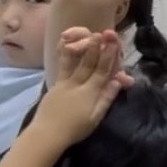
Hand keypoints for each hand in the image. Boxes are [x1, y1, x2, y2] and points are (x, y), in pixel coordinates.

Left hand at [35, 28, 131, 146]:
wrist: (47, 133)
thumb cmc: (74, 130)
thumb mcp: (95, 117)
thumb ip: (106, 98)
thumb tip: (119, 81)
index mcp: (91, 92)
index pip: (103, 70)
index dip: (110, 56)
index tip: (115, 42)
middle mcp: (78, 83)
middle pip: (90, 63)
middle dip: (99, 47)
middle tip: (105, 32)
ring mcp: (65, 83)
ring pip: (76, 62)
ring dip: (84, 47)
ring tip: (90, 34)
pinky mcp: (55, 84)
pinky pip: (63, 66)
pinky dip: (67, 55)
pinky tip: (69, 45)